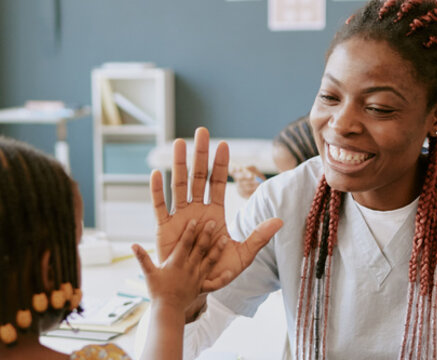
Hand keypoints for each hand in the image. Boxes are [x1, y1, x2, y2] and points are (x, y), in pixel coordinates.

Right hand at [132, 219, 225, 307]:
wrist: (167, 310)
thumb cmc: (157, 291)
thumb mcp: (149, 273)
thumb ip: (142, 258)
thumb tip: (132, 244)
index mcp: (176, 263)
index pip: (184, 244)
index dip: (189, 232)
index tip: (194, 221)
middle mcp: (189, 268)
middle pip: (199, 249)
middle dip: (206, 235)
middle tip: (213, 223)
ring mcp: (197, 278)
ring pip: (209, 261)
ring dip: (217, 250)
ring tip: (225, 239)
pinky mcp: (201, 287)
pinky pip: (214, 283)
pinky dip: (222, 278)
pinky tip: (230, 271)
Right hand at [151, 127, 282, 293]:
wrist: (196, 290)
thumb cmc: (218, 272)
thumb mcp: (243, 255)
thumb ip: (259, 237)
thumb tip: (280, 220)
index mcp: (215, 213)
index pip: (218, 184)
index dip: (221, 165)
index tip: (224, 145)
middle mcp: (197, 210)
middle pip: (198, 177)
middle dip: (200, 155)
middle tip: (202, 131)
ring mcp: (180, 217)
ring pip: (179, 185)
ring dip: (179, 164)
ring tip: (179, 143)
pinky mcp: (164, 228)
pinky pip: (159, 207)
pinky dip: (157, 191)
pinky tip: (157, 173)